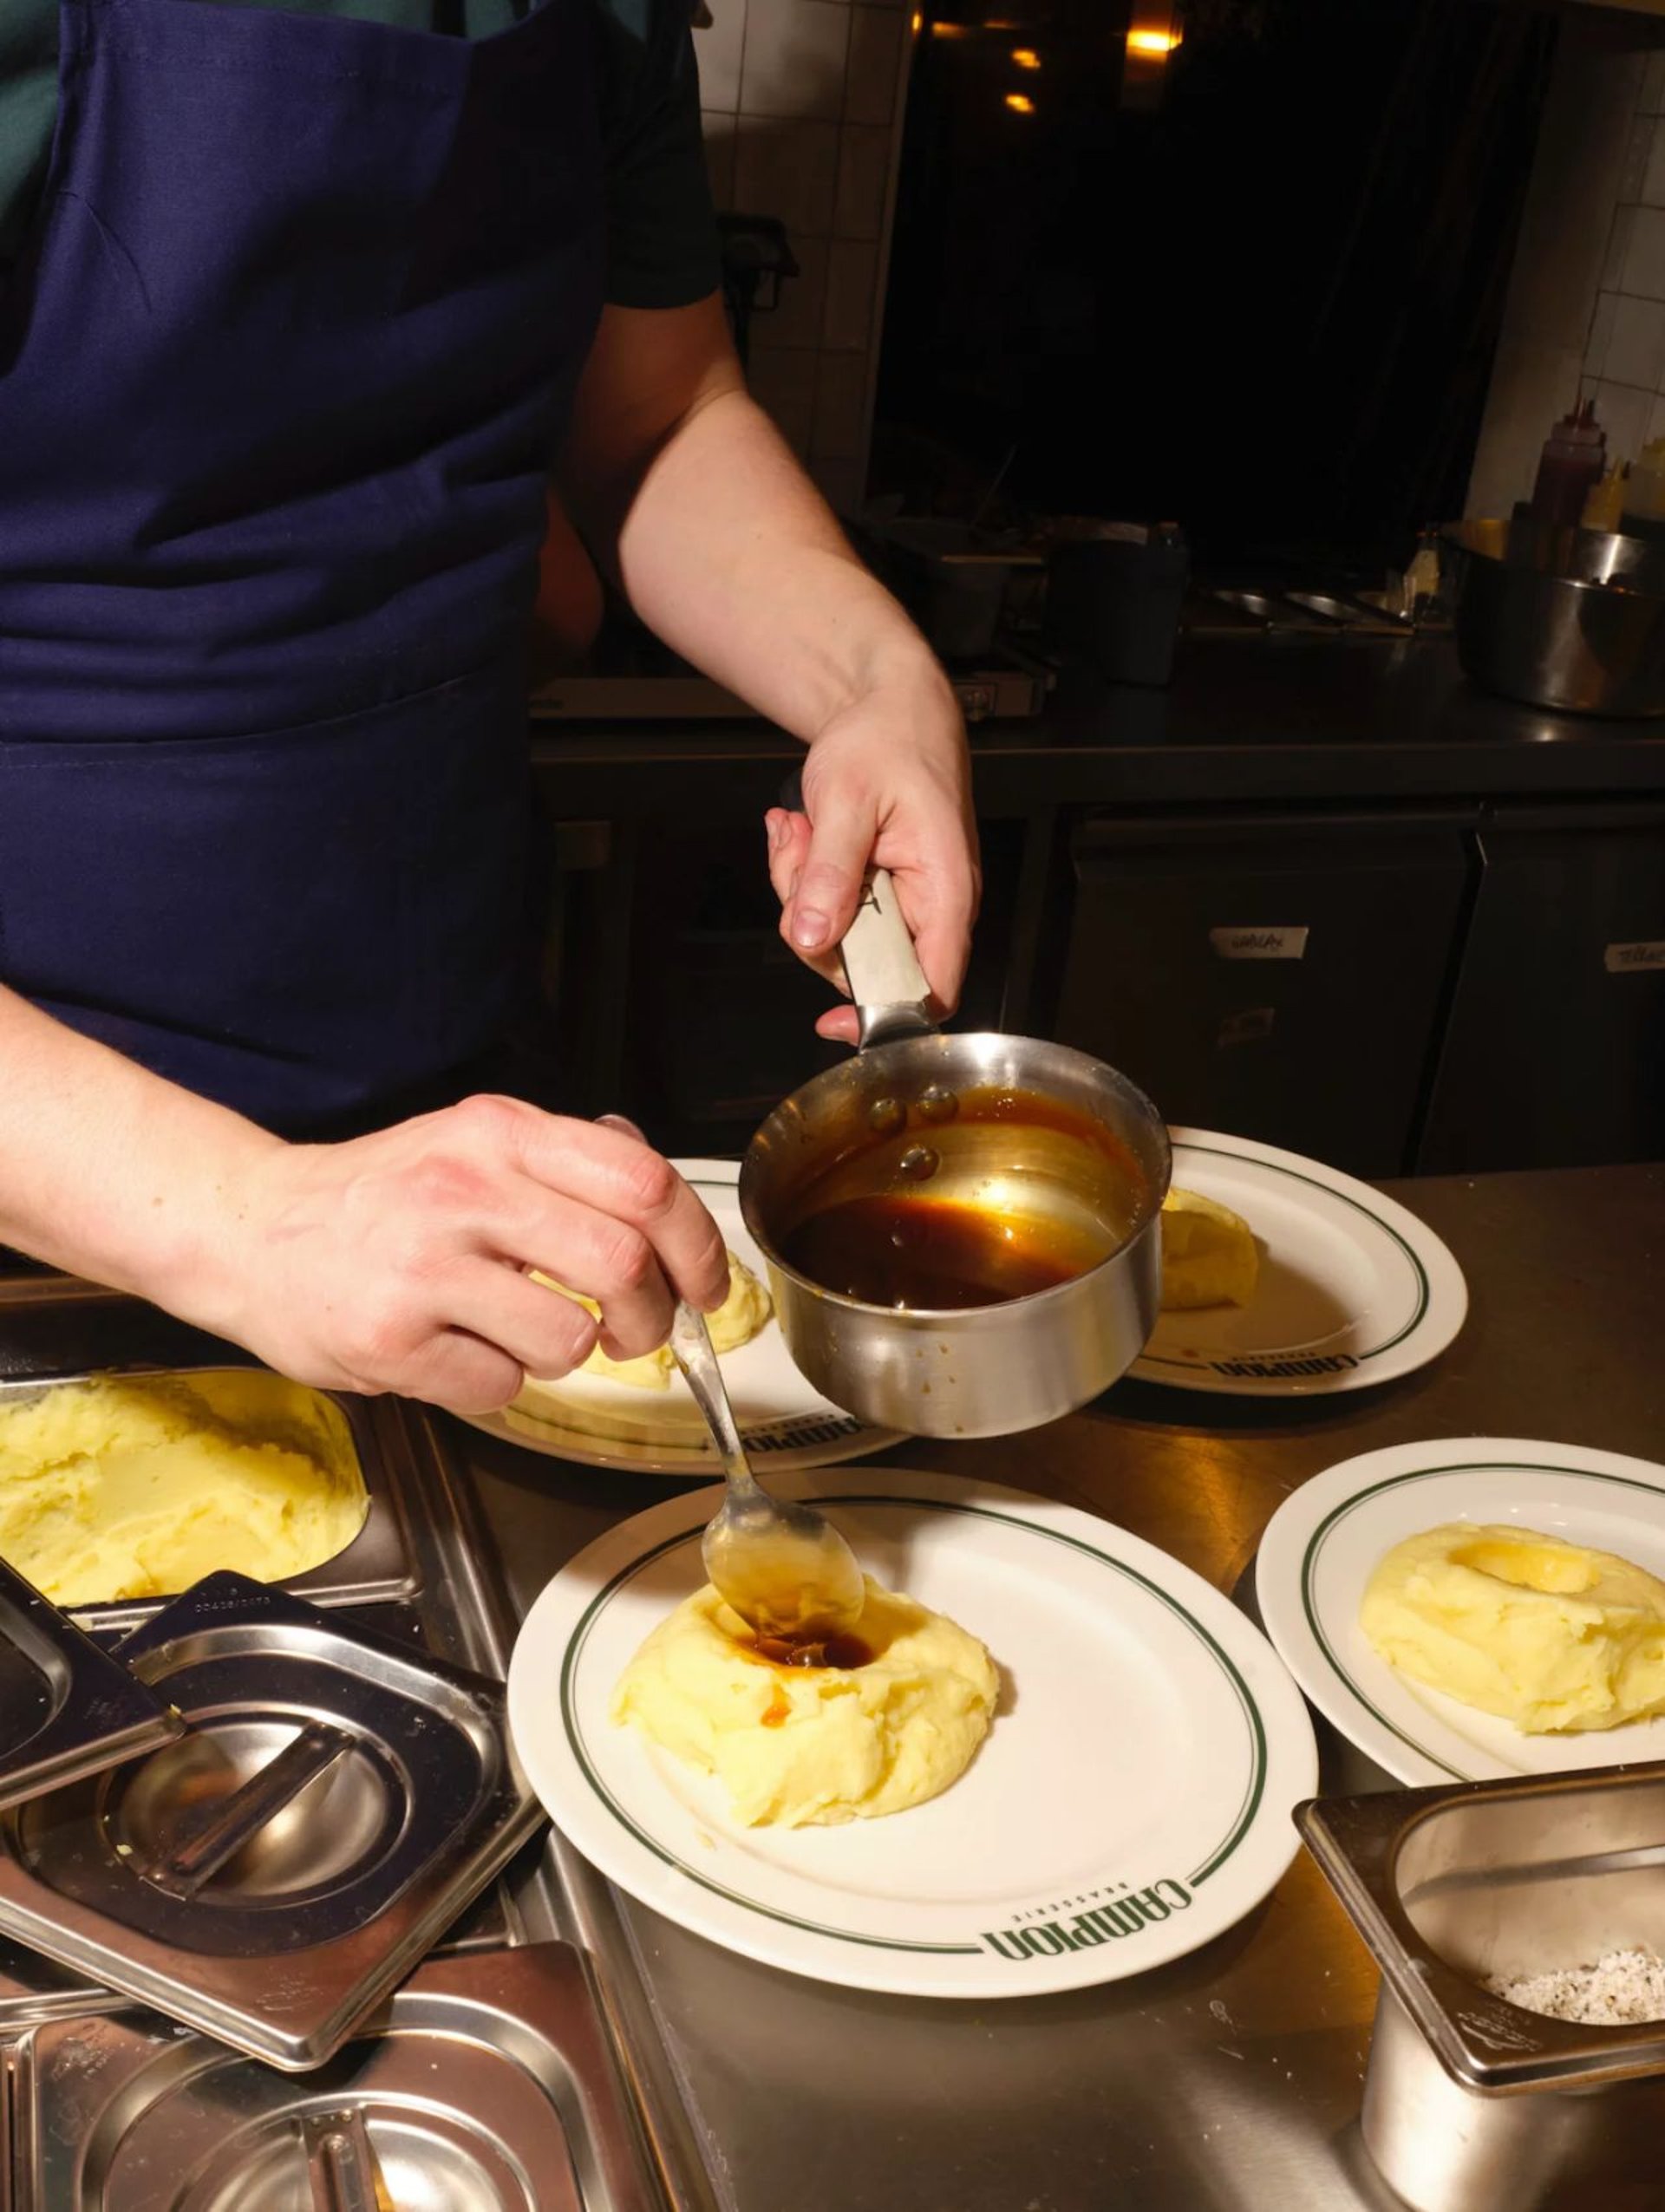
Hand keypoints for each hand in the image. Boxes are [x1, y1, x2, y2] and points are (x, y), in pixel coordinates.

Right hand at [219, 1097, 728, 1415]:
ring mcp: (423, 1267)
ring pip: (569, 1337)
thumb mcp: (471, 1143)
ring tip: (525, 1334)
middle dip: (650, 1316)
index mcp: (499, 1134)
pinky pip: (499, 1385)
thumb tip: (661, 1202)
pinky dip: (499, 1382)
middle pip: (623, 1263)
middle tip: (635, 1332)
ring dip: (570, 1354)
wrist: (252, 1230)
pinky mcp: (390, 1341)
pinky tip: (461, 1351)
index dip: (698, 1244)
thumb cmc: (376, 1196)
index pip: (644, 1182)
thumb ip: (563, 1163)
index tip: (706, 1285)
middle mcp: (464, 1190)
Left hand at [766, 671, 979, 1042]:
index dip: (885, 1016)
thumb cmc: (887, 740)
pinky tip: (803, 831)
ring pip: (838, 939)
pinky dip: (804, 876)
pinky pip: (831, 910)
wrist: (891, 705)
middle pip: (867, 967)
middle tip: (799, 857)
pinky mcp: (876, 891)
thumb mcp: (848, 799)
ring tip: (801, 830)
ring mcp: (902, 901)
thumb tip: (811, 937)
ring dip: (801, 890)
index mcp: (944, 892)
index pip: (932, 989)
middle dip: (814, 922)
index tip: (831, 1021)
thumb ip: (830, 871)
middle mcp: (930, 907)